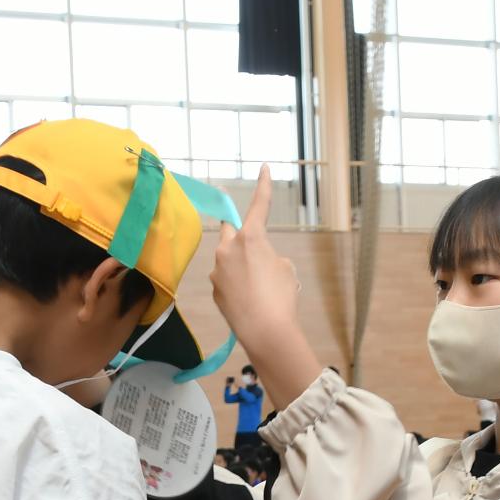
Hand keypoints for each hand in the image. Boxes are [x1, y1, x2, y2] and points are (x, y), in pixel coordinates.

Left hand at [211, 167, 315, 404]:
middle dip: (238, 235)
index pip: (259, 205)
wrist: (265, 331)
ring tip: (258, 288)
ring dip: (239, 266)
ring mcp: (217, 270)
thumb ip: (269, 256)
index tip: (264, 168)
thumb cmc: (281, 296)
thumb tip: (257, 262)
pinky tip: (248, 301)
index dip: (263, 186)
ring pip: (227, 259)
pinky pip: (225, 280)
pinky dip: (235, 285)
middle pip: (230, 231)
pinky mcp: (214, 289)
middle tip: (248, 245)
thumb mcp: (286, 269)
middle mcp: (228, 248)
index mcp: (250, 237)